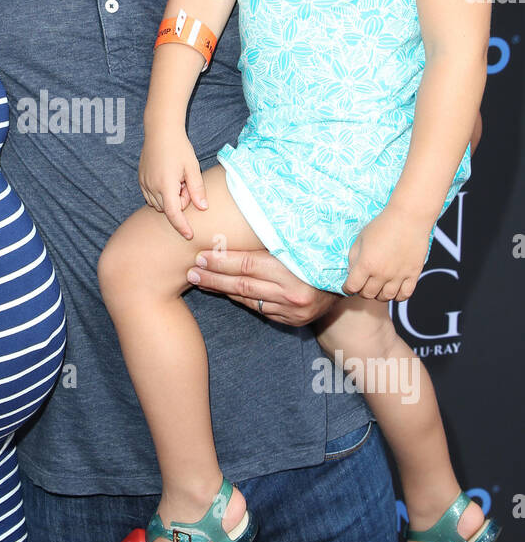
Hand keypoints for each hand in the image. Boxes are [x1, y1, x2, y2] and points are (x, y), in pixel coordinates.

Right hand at [138, 128, 207, 239]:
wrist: (160, 131)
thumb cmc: (179, 147)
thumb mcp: (193, 167)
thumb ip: (197, 189)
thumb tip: (203, 208)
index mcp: (166, 184)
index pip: (173, 213)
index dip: (182, 226)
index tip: (189, 235)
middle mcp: (152, 186)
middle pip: (167, 208)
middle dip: (179, 202)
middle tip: (186, 183)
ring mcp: (144, 183)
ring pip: (158, 204)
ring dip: (169, 199)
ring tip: (177, 179)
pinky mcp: (141, 179)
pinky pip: (150, 196)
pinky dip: (161, 194)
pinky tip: (168, 178)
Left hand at [186, 246, 335, 325]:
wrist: (349, 282)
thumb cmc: (319, 254)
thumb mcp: (299, 243)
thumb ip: (273, 238)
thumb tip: (238, 220)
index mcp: (294, 271)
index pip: (248, 266)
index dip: (222, 261)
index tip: (201, 255)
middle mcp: (292, 294)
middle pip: (243, 285)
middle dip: (214, 277)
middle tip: (191, 271)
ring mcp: (292, 311)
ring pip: (248, 299)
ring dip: (222, 289)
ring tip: (200, 280)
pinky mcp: (291, 321)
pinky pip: (259, 309)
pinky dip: (240, 299)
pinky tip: (224, 291)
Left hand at [343, 209, 429, 301]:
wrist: (408, 217)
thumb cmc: (382, 225)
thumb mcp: (360, 239)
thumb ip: (353, 258)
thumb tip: (351, 273)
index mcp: (366, 264)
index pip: (352, 287)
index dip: (347, 288)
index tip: (349, 285)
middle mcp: (381, 273)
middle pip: (368, 294)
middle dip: (362, 291)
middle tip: (363, 284)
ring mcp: (398, 275)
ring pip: (386, 297)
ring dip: (379, 295)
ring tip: (378, 286)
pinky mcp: (413, 274)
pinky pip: (405, 295)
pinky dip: (397, 295)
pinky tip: (394, 288)